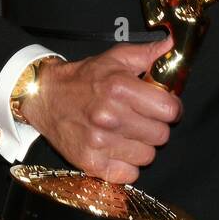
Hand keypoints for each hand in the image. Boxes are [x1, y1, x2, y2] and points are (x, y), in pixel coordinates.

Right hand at [20, 35, 181, 183]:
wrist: (46, 97)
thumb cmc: (84, 78)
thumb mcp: (116, 57)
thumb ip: (148, 53)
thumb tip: (172, 45)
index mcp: (119, 88)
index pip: (169, 110)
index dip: (171, 108)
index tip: (164, 107)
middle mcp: (109, 116)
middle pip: (161, 135)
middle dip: (156, 126)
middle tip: (142, 119)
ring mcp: (99, 142)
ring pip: (148, 156)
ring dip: (142, 146)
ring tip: (127, 133)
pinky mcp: (91, 163)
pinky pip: (130, 174)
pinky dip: (127, 165)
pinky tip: (117, 149)